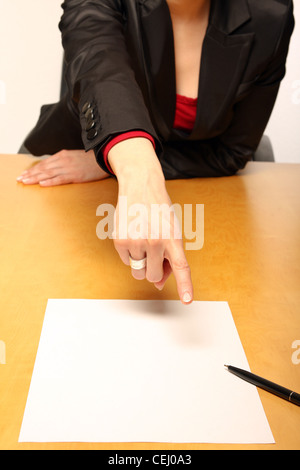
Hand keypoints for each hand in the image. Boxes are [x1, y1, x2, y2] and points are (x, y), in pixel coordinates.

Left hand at [17, 149, 107, 185]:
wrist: (104, 158)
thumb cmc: (91, 160)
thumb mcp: (74, 157)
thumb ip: (64, 161)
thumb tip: (54, 167)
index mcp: (63, 155)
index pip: (44, 163)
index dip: (33, 169)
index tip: (24, 174)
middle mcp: (63, 160)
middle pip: (43, 168)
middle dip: (30, 174)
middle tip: (20, 179)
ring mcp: (68, 168)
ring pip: (48, 173)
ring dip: (35, 178)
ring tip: (26, 182)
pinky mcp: (75, 175)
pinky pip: (60, 179)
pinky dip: (50, 181)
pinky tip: (42, 184)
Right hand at [108, 138, 192, 303]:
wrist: (141, 186)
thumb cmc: (159, 212)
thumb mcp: (172, 232)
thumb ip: (169, 259)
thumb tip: (159, 283)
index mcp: (173, 238)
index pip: (181, 266)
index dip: (185, 285)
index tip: (186, 300)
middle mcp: (155, 241)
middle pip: (153, 276)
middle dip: (153, 269)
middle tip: (154, 252)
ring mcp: (137, 241)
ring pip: (138, 272)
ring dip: (141, 262)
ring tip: (143, 240)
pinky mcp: (120, 241)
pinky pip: (126, 262)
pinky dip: (129, 254)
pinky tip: (133, 235)